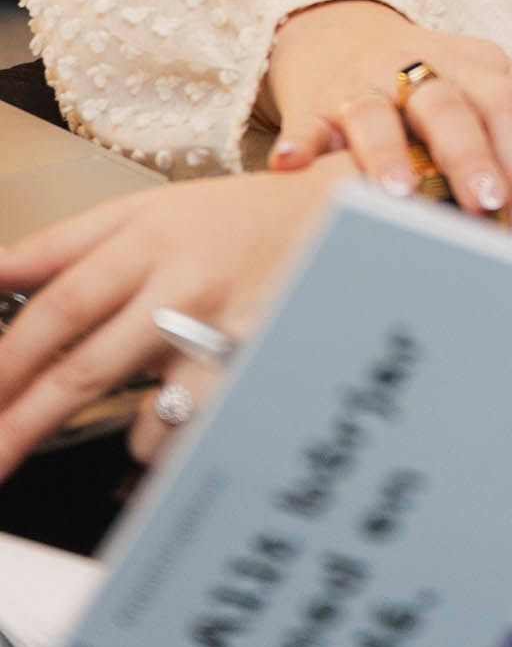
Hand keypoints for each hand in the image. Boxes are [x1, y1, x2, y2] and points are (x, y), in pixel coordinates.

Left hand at [0, 159, 347, 482]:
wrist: (343, 214)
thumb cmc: (240, 217)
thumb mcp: (150, 208)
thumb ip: (66, 244)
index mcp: (149, 240)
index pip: (61, 305)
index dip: (7, 360)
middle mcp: (184, 287)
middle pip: (84, 371)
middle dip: (21, 425)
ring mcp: (227, 334)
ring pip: (147, 423)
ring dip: (131, 437)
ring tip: (146, 416)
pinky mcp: (262, 370)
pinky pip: (201, 435)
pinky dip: (182, 438)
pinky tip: (191, 412)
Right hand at [263, 0, 511, 229]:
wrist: (343, 33)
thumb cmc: (431, 68)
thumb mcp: (484, 69)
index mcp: (473, 67)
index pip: (509, 105)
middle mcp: (419, 71)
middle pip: (450, 108)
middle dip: (470, 157)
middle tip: (485, 204)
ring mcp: (365, 87)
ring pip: (377, 115)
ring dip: (387, 153)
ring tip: (399, 195)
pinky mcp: (316, 105)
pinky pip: (306, 123)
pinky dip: (299, 143)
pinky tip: (292, 164)